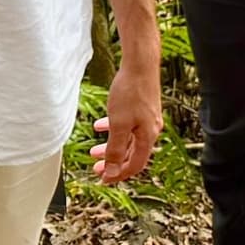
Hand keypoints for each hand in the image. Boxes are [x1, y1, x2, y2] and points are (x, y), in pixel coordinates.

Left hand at [92, 47, 163, 182]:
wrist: (140, 65)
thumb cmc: (131, 92)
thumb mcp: (119, 125)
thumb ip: (115, 150)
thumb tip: (113, 172)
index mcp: (147, 137)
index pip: (135, 165)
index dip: (119, 174)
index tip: (104, 179)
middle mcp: (150, 130)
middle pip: (132, 154)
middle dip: (113, 163)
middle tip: (97, 168)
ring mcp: (147, 119)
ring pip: (128, 140)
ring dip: (111, 147)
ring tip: (94, 150)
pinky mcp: (142, 108)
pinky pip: (127, 125)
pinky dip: (113, 129)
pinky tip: (100, 125)